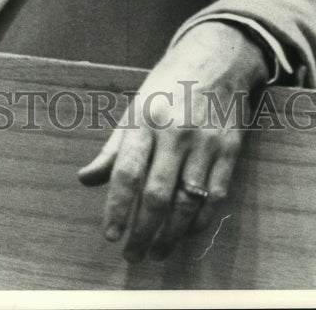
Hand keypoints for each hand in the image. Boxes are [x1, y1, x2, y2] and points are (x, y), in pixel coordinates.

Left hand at [78, 21, 269, 262]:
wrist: (217, 58)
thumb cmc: (168, 85)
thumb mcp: (135, 107)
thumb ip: (113, 147)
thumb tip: (86, 179)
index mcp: (145, 119)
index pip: (127, 173)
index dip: (117, 208)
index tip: (110, 236)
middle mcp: (175, 132)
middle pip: (157, 195)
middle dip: (142, 232)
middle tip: (132, 255)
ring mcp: (205, 142)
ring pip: (187, 202)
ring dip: (170, 235)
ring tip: (156, 252)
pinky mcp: (229, 150)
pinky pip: (214, 197)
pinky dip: (199, 222)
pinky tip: (186, 234)